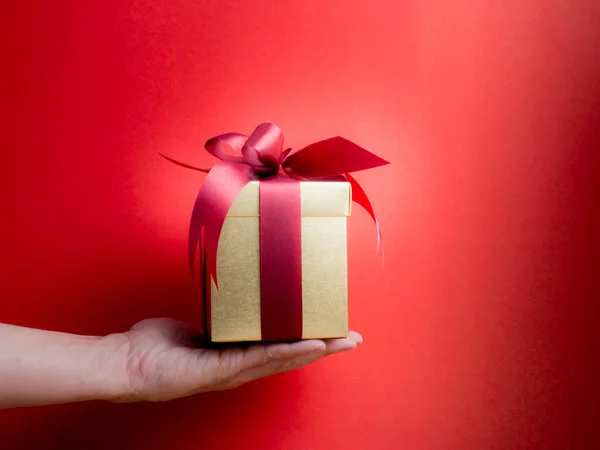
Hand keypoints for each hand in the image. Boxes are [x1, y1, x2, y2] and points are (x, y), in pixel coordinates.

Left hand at [110, 318, 361, 401]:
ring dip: (314, 350)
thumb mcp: (193, 329)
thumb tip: (222, 302)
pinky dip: (286, 352)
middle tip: (352, 339)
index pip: (278, 349)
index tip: (330, 331)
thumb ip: (212, 322)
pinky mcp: (220, 371)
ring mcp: (231, 372)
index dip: (306, 342)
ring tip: (341, 341)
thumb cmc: (154, 347)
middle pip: (289, 357)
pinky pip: (259, 358)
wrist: (125, 364)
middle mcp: (238, 368)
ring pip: (281, 360)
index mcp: (234, 356)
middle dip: (324, 348)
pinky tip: (309, 345)